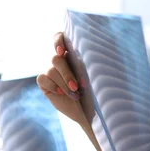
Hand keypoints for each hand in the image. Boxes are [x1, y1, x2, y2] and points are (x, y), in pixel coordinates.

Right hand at [36, 32, 107, 150]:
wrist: (91, 113)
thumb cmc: (99, 93)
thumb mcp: (100, 76)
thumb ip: (96, 62)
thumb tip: (107, 47)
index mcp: (74, 54)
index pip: (60, 37)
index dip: (58, 40)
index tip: (61, 51)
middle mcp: (61, 61)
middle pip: (56, 59)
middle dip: (67, 74)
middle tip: (78, 87)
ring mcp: (51, 71)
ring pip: (51, 70)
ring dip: (65, 85)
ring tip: (76, 95)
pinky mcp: (44, 82)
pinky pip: (43, 78)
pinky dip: (54, 87)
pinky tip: (62, 94)